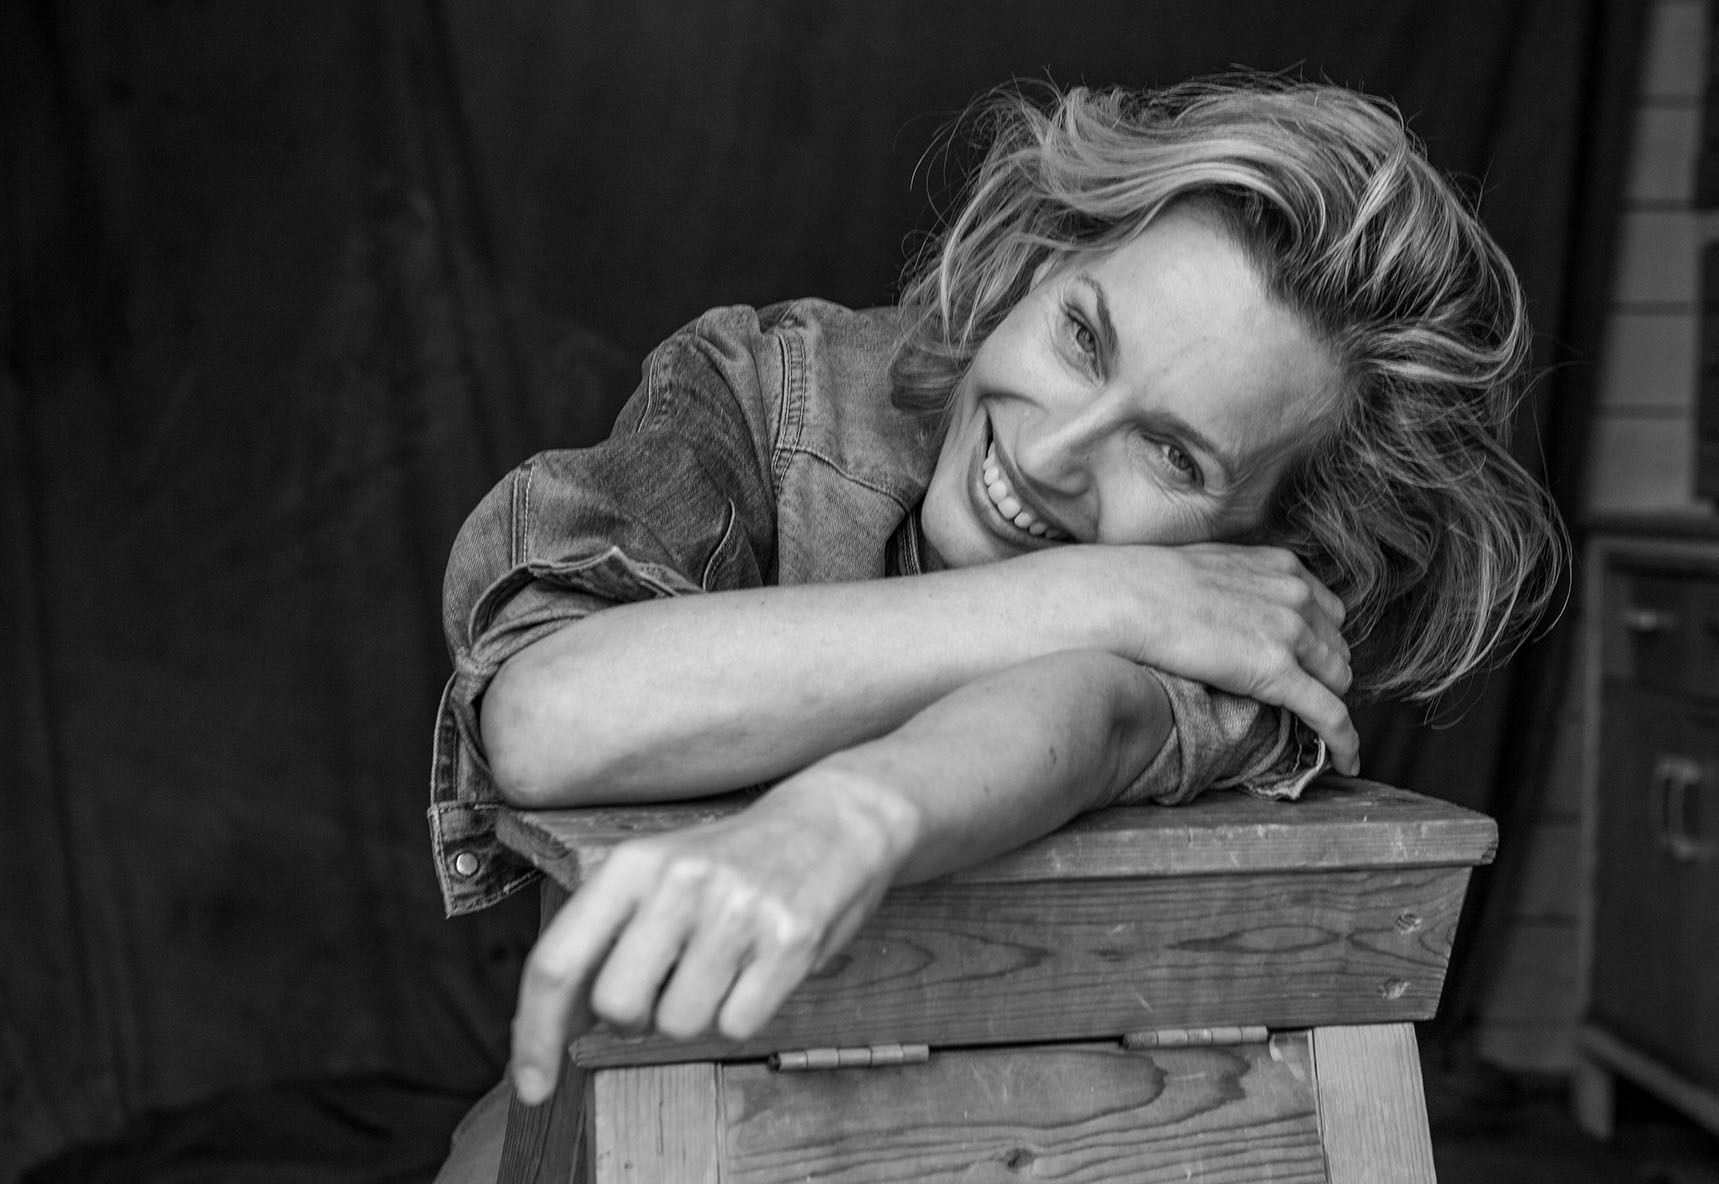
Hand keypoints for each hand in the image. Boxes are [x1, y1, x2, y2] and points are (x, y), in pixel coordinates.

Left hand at [508, 779, 906, 1103]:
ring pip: (679, 1023)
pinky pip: (738, 1026)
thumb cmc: (732, 862)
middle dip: (637, 1015)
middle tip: (670, 981)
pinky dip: (744, 1012)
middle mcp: (679, 882)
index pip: (558, 961)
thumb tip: (559, 1023)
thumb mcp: (657, 874)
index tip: (532, 1084)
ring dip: (697, 1011)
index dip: (534, 1033)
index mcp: (632, 864)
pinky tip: (759, 967)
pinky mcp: (788, 940)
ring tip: (724, 963)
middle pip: (617, 1006)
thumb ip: (606, 939)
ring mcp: (736, 911)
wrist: (832, 822)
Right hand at [1084, 543, 1357, 773]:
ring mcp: (1290, 633)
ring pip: (1337, 681)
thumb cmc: (1147, 585)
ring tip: (1314, 731)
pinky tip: (1346, 763)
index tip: (1304, 662)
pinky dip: (1343, 741)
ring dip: (1326, 703)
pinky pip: (1328, 714)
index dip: (1318, 641)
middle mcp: (1296, 596)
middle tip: (1299, 698)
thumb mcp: (1211, 567)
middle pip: (1336, 647)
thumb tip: (1231, 607)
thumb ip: (1240, 584)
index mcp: (1281, 567)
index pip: (1326, 611)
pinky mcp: (1276, 672)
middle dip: (1323, 673)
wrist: (1125, 597)